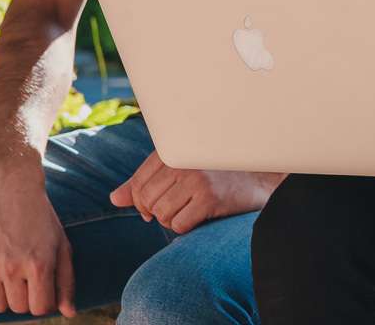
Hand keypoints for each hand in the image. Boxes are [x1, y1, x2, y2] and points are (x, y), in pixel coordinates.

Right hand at [0, 166, 75, 320]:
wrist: (11, 190)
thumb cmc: (41, 219)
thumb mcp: (61, 245)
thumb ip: (66, 281)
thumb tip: (69, 313)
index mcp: (39, 264)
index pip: (41, 308)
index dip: (45, 304)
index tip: (45, 292)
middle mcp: (13, 267)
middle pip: (19, 308)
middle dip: (27, 300)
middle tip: (29, 283)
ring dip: (6, 301)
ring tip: (13, 286)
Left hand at [108, 151, 280, 233]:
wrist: (260, 177)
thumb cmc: (216, 173)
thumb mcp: (179, 169)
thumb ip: (145, 182)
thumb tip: (114, 199)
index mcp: (174, 149)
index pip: (138, 184)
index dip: (140, 202)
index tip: (151, 208)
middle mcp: (183, 161)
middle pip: (147, 201)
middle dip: (155, 212)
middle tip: (174, 211)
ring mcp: (196, 179)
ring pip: (162, 214)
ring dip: (171, 220)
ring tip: (188, 211)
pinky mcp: (209, 198)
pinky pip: (179, 224)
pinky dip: (185, 227)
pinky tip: (199, 217)